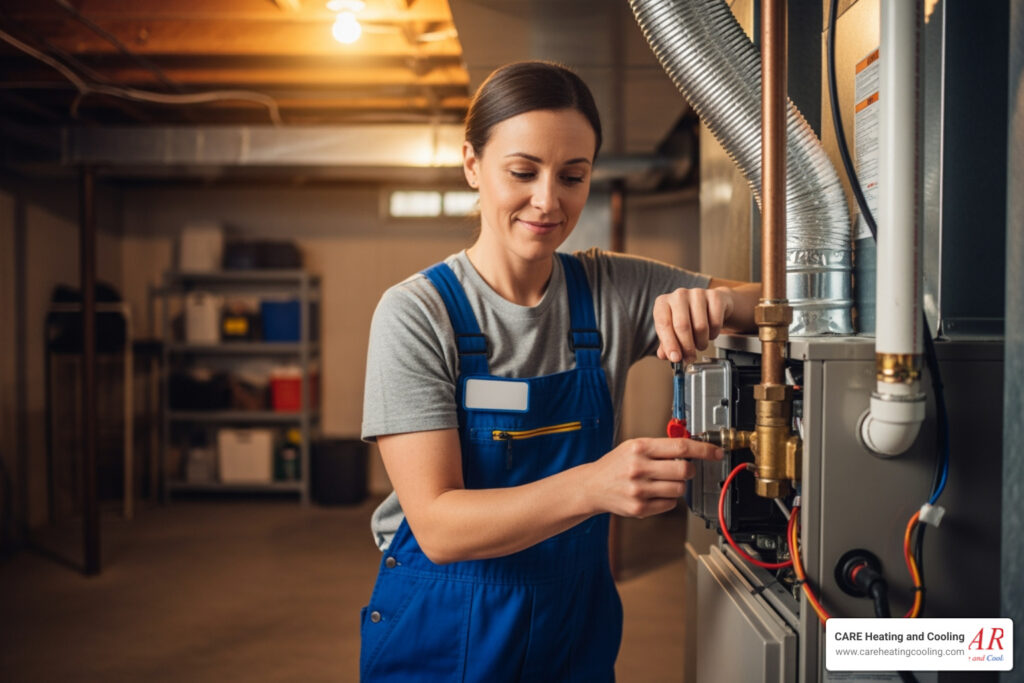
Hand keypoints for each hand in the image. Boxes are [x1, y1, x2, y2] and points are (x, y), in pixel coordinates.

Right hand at [583, 437, 723, 518]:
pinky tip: (654, 493)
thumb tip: (691, 447)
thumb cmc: (615, 465)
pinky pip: (670, 504)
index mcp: (639, 448)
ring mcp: (639, 490)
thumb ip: (661, 446)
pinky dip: (668, 499)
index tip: (716, 452)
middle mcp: (638, 468)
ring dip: (678, 485)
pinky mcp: (639, 508)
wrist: (591, 486)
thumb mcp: (633, 446)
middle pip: (685, 470)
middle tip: (681, 468)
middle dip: (689, 469)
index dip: (704, 449)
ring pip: (680, 489)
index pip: (681, 446)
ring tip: (662, 481)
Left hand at [653, 286, 734, 362]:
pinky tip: (710, 333)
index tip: (675, 358)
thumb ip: (666, 344)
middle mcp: (679, 295)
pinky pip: (715, 323)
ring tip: (699, 343)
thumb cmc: (688, 317)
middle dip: (687, 347)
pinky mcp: (714, 296)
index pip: (663, 324)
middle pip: (682, 326)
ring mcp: (697, 294)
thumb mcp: (673, 330)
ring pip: (700, 327)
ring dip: (701, 342)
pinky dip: (713, 334)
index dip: (670, 344)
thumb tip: (664, 355)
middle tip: (690, 358)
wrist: (711, 304)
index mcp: (663, 302)